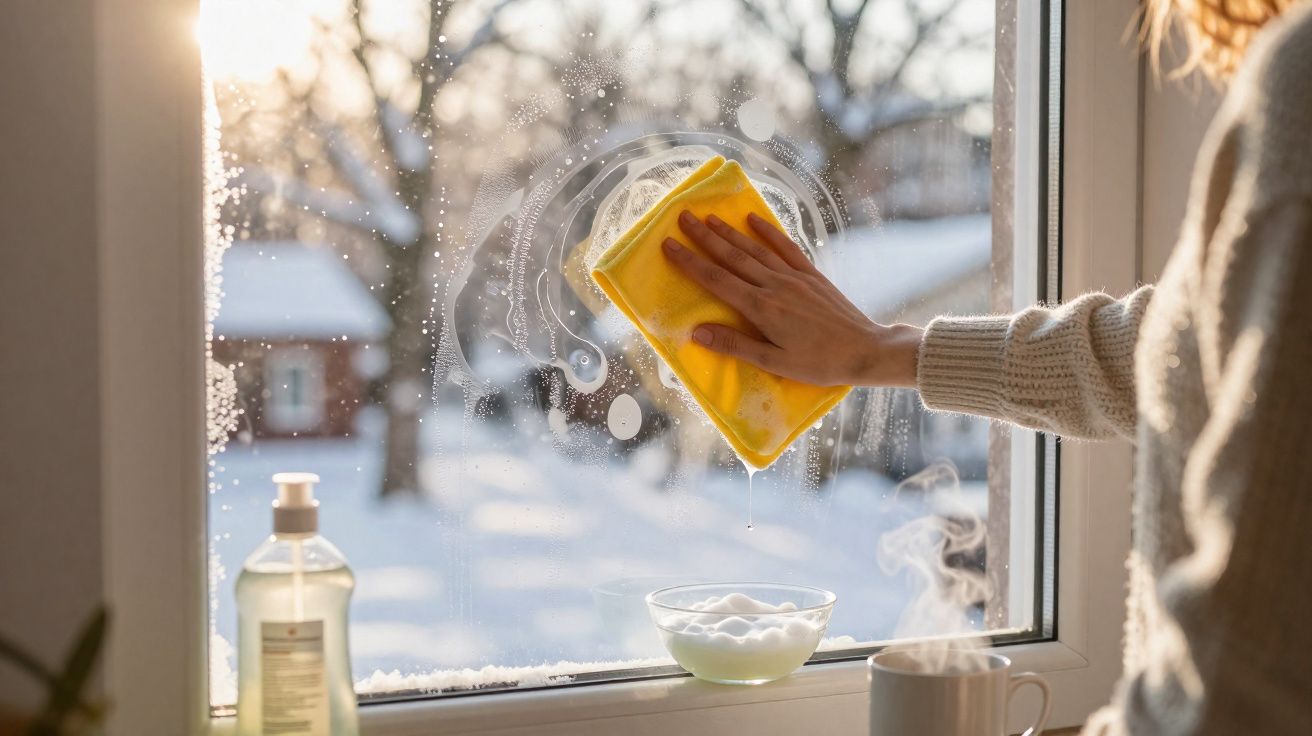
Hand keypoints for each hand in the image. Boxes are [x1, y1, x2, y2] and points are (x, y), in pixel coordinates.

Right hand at [661, 210, 922, 387]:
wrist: (865, 350)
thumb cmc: (819, 364)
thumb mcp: (774, 362)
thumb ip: (734, 345)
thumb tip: (695, 333)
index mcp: (761, 309)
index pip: (716, 280)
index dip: (690, 262)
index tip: (668, 245)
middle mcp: (774, 285)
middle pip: (732, 257)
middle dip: (704, 237)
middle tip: (682, 218)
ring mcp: (794, 277)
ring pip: (755, 249)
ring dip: (730, 232)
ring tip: (708, 217)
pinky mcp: (811, 275)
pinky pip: (786, 247)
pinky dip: (769, 231)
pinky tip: (754, 219)